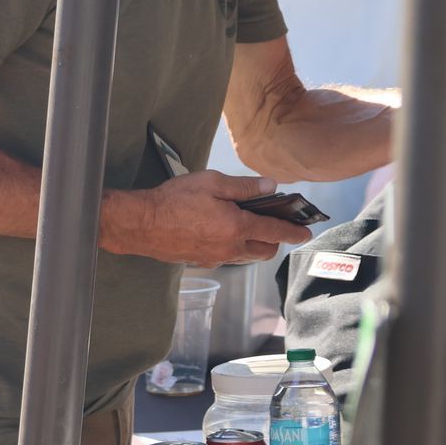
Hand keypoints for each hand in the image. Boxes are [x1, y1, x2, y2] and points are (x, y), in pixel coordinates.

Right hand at [102, 170, 311, 265]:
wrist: (140, 224)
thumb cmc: (174, 200)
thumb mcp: (212, 183)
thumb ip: (244, 187)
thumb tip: (271, 186)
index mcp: (236, 228)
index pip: (275, 232)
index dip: (294, 232)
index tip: (306, 232)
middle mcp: (229, 248)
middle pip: (264, 251)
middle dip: (275, 240)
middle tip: (274, 224)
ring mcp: (214, 258)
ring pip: (246, 256)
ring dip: (255, 245)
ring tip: (250, 225)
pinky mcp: (200, 261)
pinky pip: (227, 257)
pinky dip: (235, 247)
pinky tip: (224, 231)